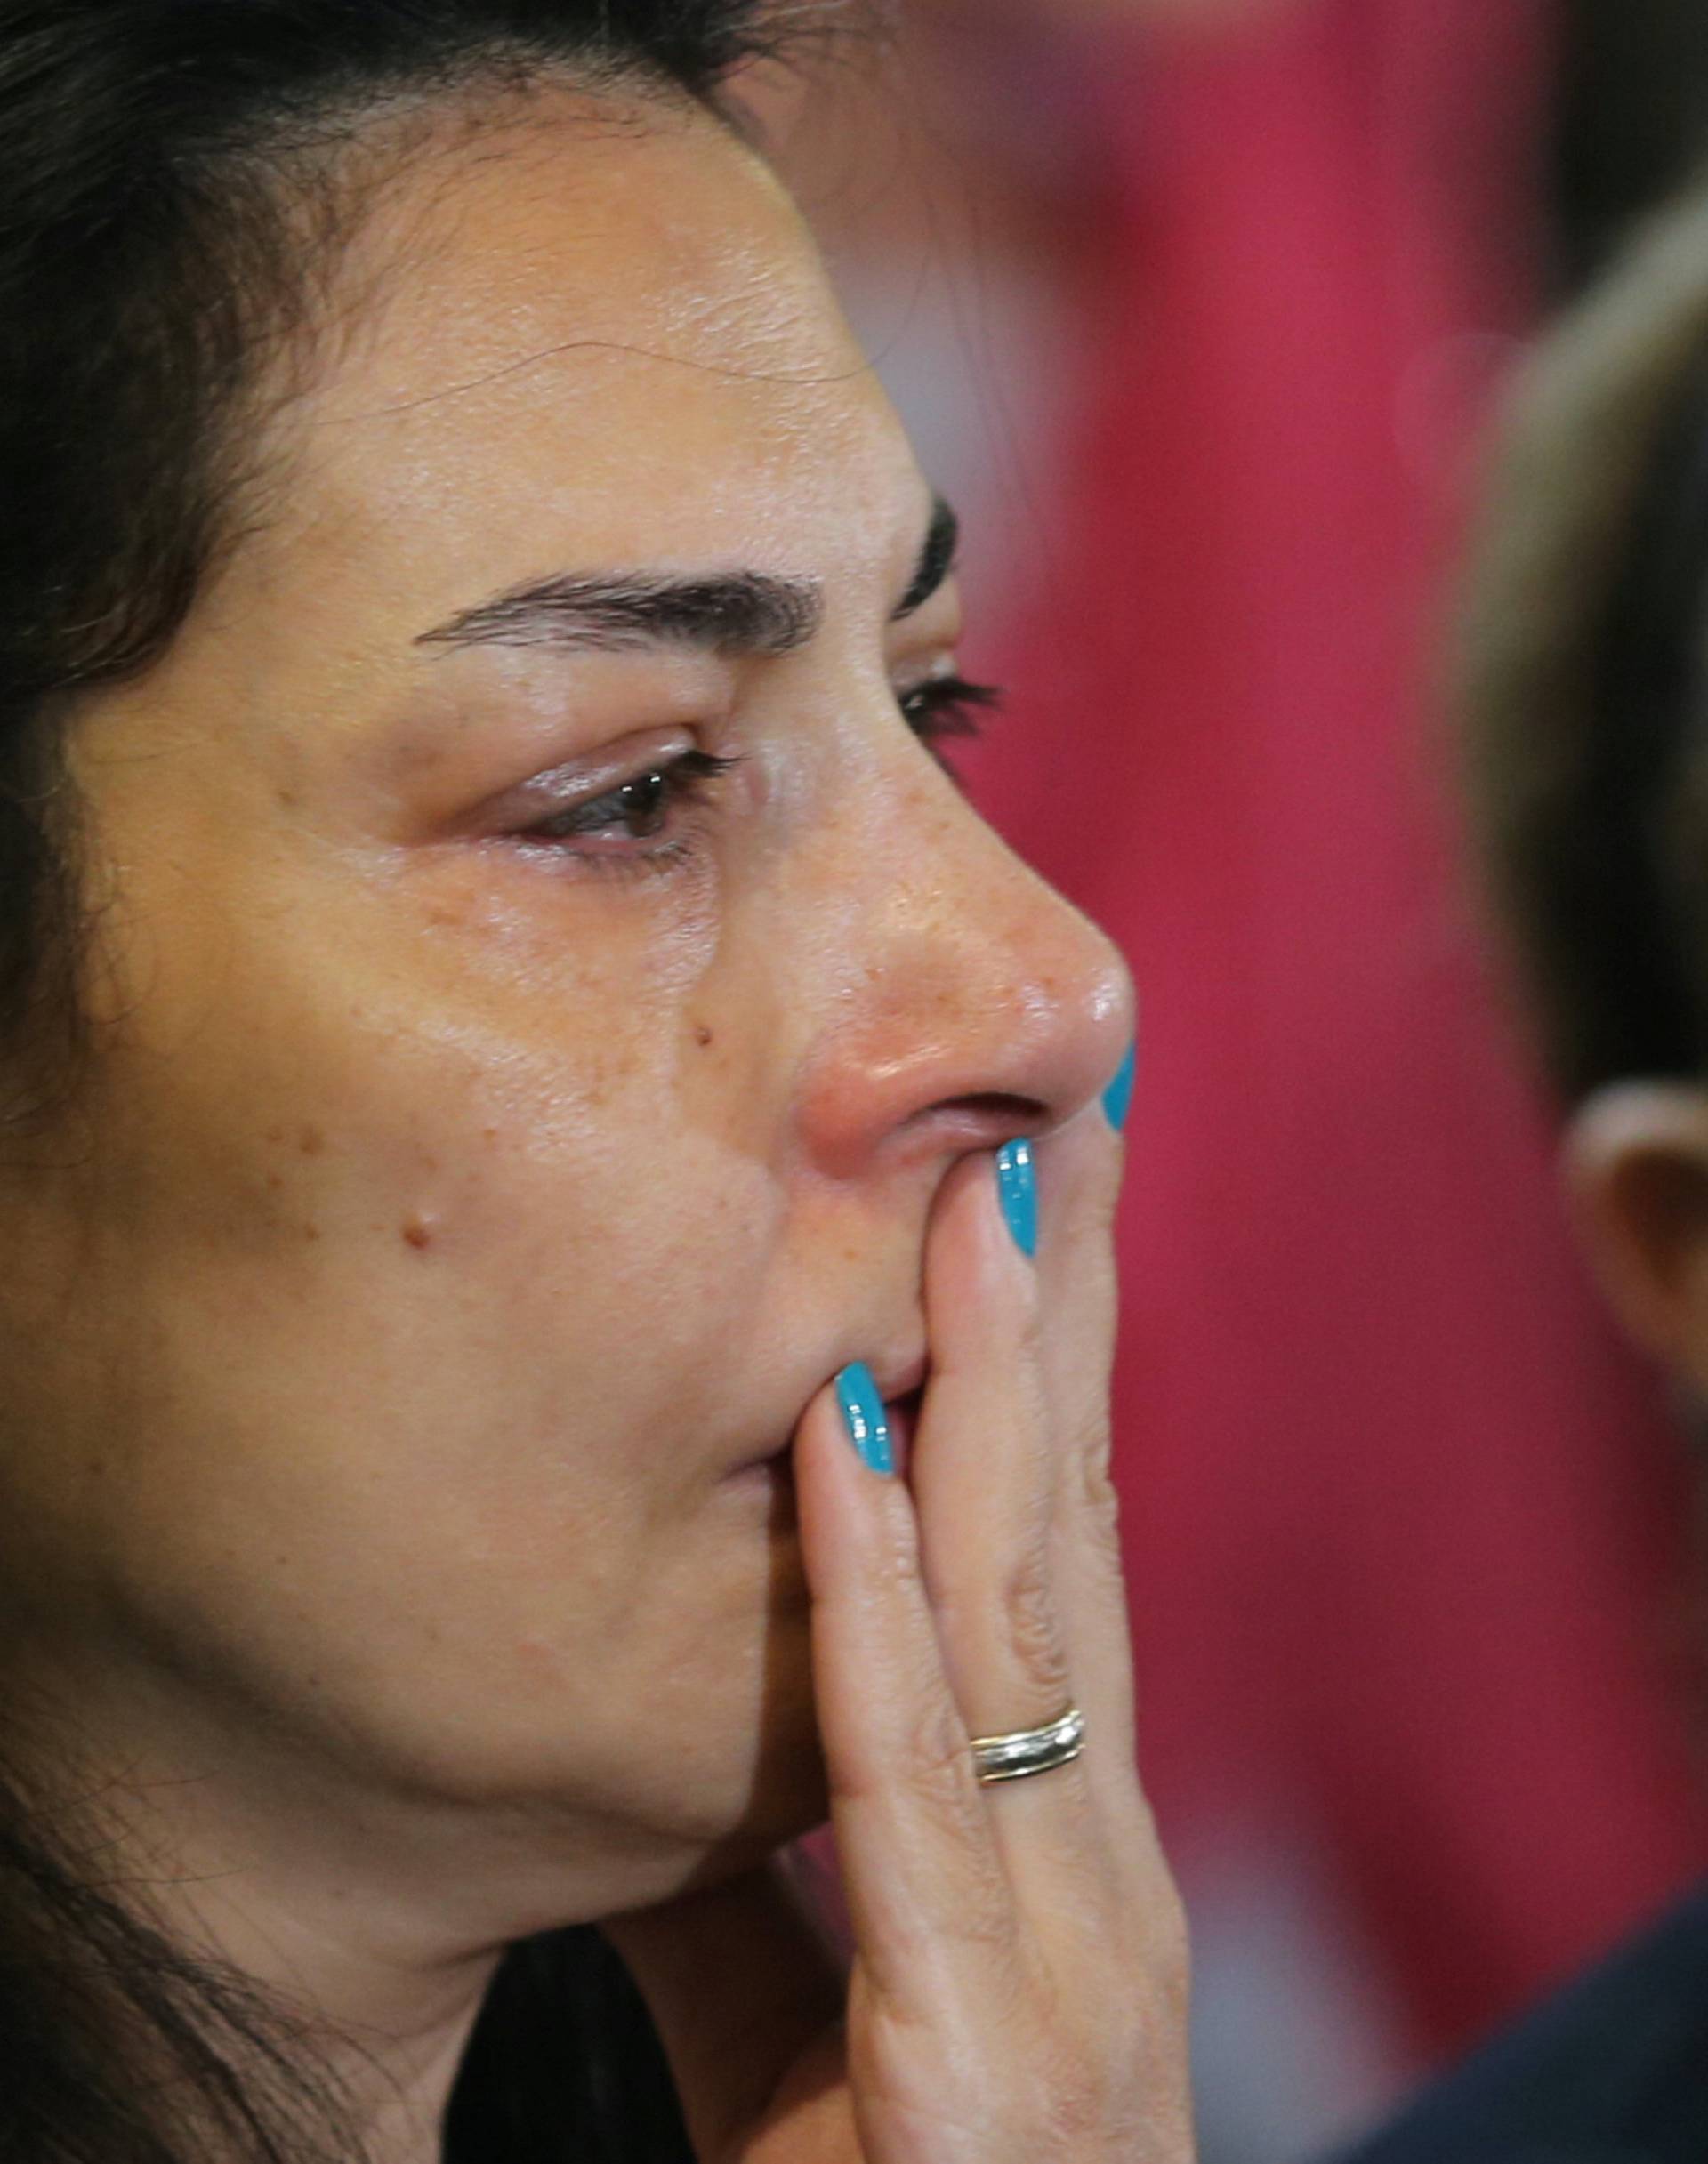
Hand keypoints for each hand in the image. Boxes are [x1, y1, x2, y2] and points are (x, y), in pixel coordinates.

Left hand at [607, 1105, 1193, 2160]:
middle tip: (1062, 1119)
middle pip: (1068, 1545)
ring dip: (993, 1397)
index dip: (1049, 1383)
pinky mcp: (973, 2055)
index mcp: (1067, 1860)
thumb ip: (762, 1893)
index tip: (1032, 1211)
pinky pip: (912, 1784)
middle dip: (1066, 1329)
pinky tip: (840, 1449)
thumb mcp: (818, 2036)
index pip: (1058, 1567)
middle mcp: (1096, 1875)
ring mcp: (1062, 1957)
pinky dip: (871, 1602)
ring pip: (1020, 1620)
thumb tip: (688, 1778)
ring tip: (979, 1203)